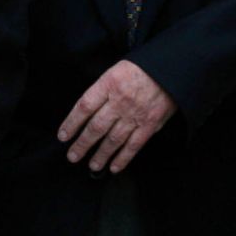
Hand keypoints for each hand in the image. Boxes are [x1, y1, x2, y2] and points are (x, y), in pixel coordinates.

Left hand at [57, 60, 175, 173]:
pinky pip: (133, 145)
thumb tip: (87, 112)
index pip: (84, 106)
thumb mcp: (117, 69)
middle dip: (82, 144)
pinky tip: (114, 167)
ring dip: (100, 155)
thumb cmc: (143, 68)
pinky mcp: (150, 124)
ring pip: (113, 140)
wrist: (173, 69)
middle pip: (96, 127)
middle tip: (73, 156)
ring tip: (92, 165)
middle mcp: (120, 101)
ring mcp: (136, 114)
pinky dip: (123, 158)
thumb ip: (103, 90)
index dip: (71, 123)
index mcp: (109, 84)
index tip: (63, 136)